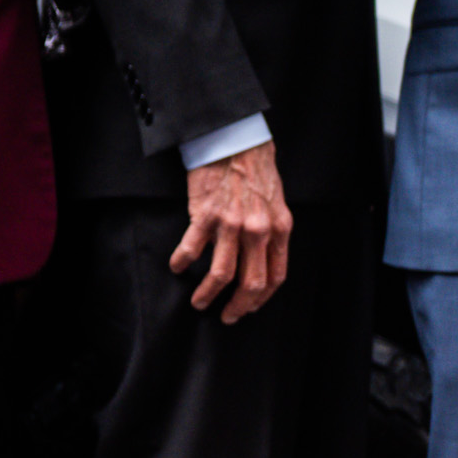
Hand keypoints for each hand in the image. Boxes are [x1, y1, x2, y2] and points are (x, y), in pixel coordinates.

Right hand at [173, 141, 292, 322]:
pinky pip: (192, 249)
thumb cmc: (256, 171)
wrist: (236, 140)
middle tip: (226, 316)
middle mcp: (258, 231)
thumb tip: (263, 260)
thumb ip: (273, 232)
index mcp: (280, 229)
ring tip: (199, 302)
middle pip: (251, 283)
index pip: (275, 276)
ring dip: (208, 294)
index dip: (262, 299)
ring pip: (221, 274)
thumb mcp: (277, 204)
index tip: (249, 308)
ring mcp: (232, 224)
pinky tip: (178, 267)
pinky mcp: (205, 215)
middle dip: (238, 306)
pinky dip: (182, 263)